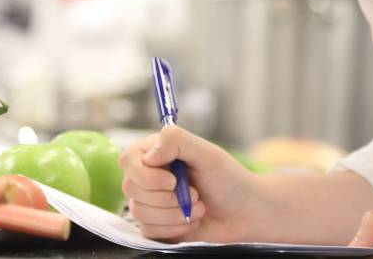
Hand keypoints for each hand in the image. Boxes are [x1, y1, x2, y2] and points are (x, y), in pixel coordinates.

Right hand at [118, 124, 262, 242]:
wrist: (244, 213)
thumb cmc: (229, 179)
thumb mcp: (207, 153)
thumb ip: (176, 141)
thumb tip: (148, 155)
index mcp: (156, 152)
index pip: (128, 160)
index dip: (147, 175)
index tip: (173, 181)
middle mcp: (149, 176)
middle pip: (131, 188)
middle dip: (167, 197)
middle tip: (195, 194)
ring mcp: (150, 201)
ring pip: (139, 212)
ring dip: (175, 213)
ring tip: (197, 206)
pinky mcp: (155, 225)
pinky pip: (149, 230)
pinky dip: (175, 228)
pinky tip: (191, 220)